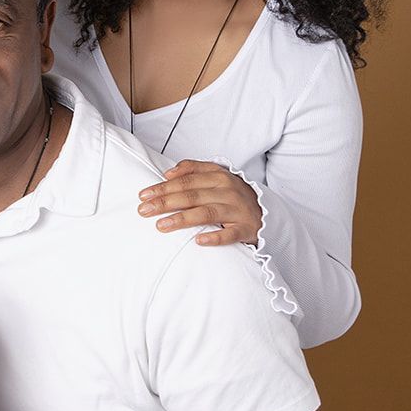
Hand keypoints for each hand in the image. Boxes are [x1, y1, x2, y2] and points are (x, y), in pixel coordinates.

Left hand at [137, 160, 260, 245]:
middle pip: (192, 196)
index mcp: (219, 177)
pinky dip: (215, 237)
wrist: (267, 212)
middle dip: (165, 202)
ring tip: (161, 226)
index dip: (163, 187)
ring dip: (182, 219)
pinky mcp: (246, 229)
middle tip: (144, 211)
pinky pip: (230, 234)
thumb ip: (193, 169)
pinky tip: (199, 241)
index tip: (143, 195)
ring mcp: (237, 211)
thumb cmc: (234, 195)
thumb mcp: (217, 176)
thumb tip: (168, 172)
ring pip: (207, 213)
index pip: (186, 181)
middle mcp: (228, 192)